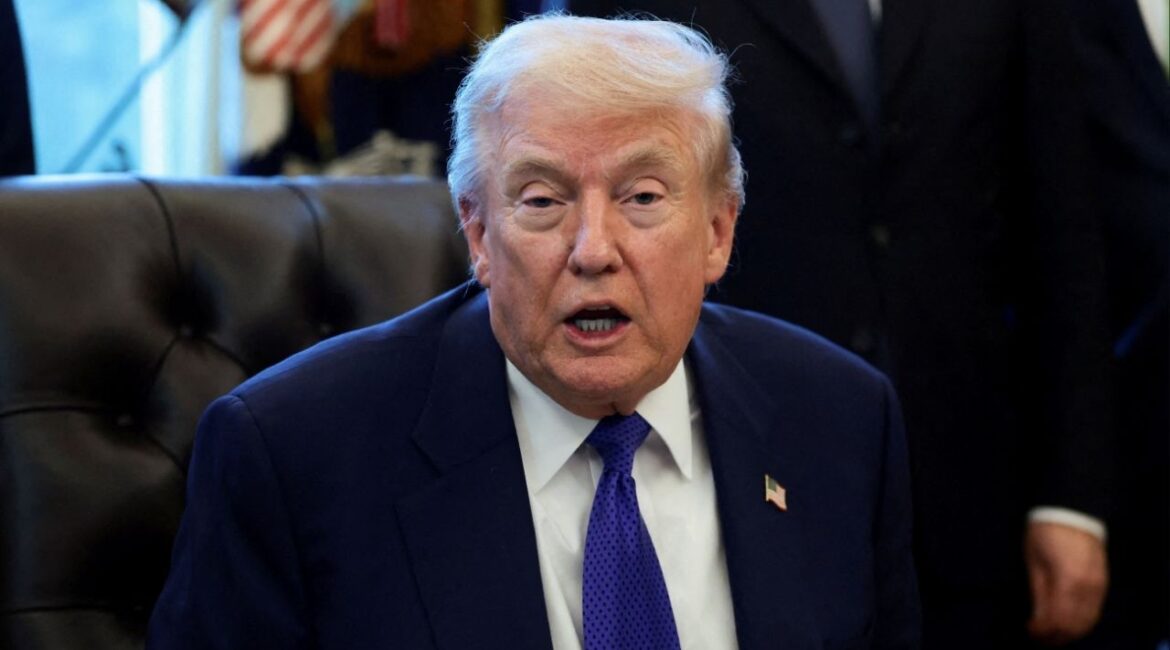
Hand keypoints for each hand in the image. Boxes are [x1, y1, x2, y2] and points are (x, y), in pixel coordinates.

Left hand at [1025, 521, 1107, 644]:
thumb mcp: (1033, 560)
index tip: (1029, 631)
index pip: (1056, 619)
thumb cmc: (1045, 532)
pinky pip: (1095, 611)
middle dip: (1055, 636)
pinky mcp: (1103, 583)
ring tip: (1051, 634)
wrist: (1073, 510)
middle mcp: (1087, 588)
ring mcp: (1099, 586)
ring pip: (1087, 622)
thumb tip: (1038, 618)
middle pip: (1073, 625)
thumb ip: (1039, 592)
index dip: (1041, 631)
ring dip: (1069, 632)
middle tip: (1038, 637)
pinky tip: (1067, 623)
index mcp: (1066, 580)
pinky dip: (1081, 623)